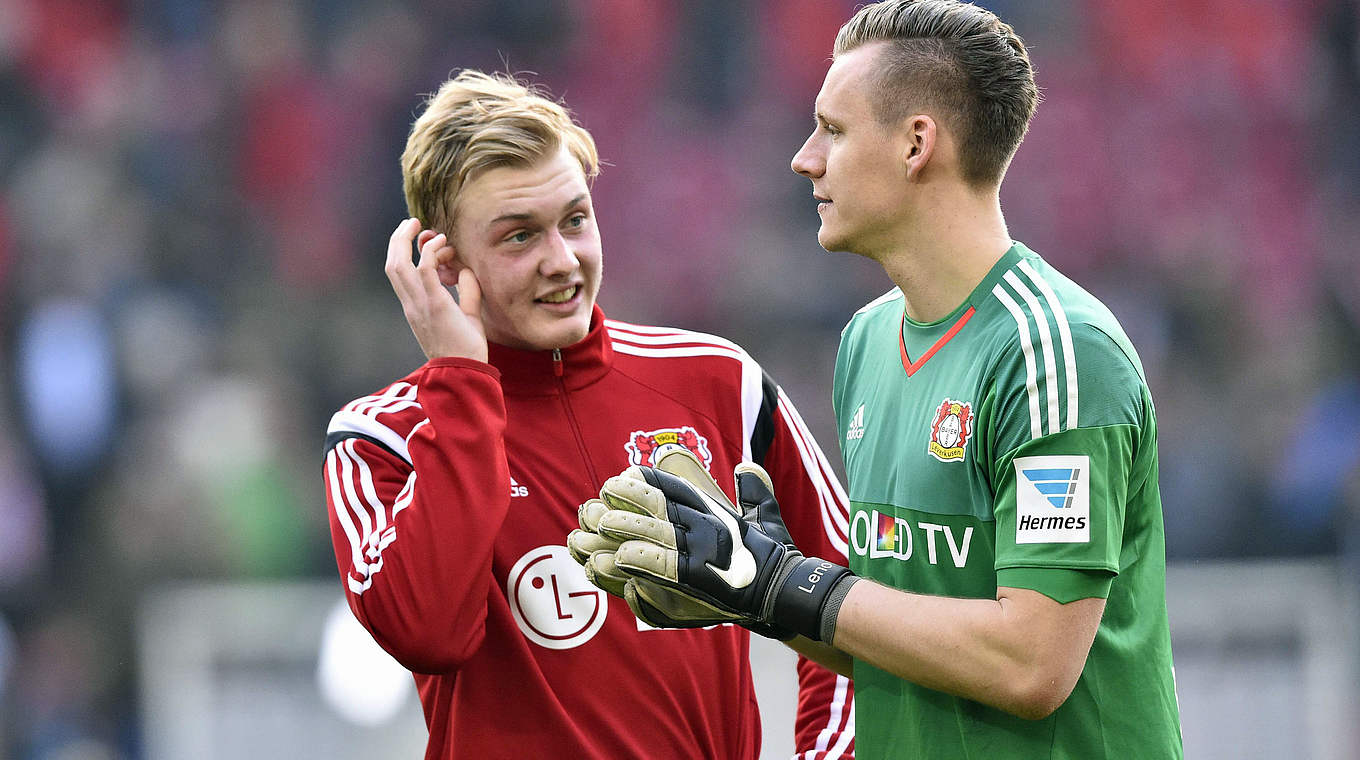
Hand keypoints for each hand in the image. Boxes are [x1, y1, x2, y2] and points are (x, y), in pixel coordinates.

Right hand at [383, 218, 486, 361]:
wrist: (465, 371)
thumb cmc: (466, 349)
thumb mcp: (467, 315)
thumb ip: (467, 292)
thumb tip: (466, 269)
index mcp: (415, 307)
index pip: (400, 274)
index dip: (409, 252)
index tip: (435, 243)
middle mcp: (412, 304)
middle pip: (392, 264)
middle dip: (398, 240)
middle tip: (411, 222)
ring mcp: (419, 304)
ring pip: (398, 264)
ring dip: (405, 239)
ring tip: (418, 224)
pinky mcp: (434, 304)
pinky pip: (423, 268)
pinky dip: (429, 251)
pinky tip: (443, 243)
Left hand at [595, 453, 856, 641]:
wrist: (789, 593)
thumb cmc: (775, 557)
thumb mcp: (764, 518)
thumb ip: (754, 492)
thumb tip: (747, 467)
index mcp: (716, 510)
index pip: (676, 488)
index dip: (649, 481)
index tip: (626, 475)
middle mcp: (707, 526)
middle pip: (657, 506)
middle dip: (626, 499)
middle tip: (602, 497)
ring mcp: (703, 551)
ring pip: (654, 534)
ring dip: (624, 528)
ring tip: (599, 524)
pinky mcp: (700, 578)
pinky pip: (664, 566)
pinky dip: (640, 560)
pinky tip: (618, 556)